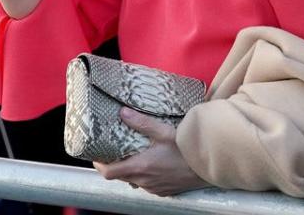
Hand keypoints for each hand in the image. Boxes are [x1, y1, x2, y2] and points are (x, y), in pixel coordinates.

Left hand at [93, 107, 209, 195]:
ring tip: (131, 155)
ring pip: (132, 181)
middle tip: (112, 151)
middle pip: (119, 177)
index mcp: (141, 167)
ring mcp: (153, 188)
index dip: (99, 165)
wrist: (207, 166)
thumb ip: (142, 123)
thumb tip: (122, 112)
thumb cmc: (187, 150)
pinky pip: (146, 185)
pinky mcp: (162, 191)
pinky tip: (150, 164)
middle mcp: (144, 181)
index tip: (96, 156)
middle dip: (113, 165)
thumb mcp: (164, 131)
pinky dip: (142, 176)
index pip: (109, 172)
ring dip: (129, 170)